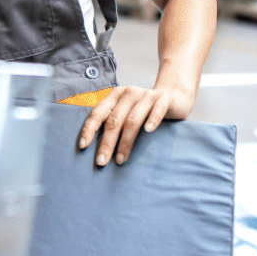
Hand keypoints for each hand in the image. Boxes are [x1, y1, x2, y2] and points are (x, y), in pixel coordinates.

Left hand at [77, 83, 196, 166]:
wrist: (174, 96)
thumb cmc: (145, 109)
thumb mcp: (126, 112)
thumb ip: (114, 122)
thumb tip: (97, 149)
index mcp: (115, 96)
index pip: (98, 112)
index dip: (89, 129)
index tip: (83, 146)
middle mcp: (128, 93)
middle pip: (114, 120)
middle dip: (106, 142)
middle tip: (101, 162)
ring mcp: (146, 95)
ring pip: (132, 120)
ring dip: (125, 141)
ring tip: (120, 160)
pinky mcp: (163, 99)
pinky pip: (157, 110)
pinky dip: (152, 120)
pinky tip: (148, 131)